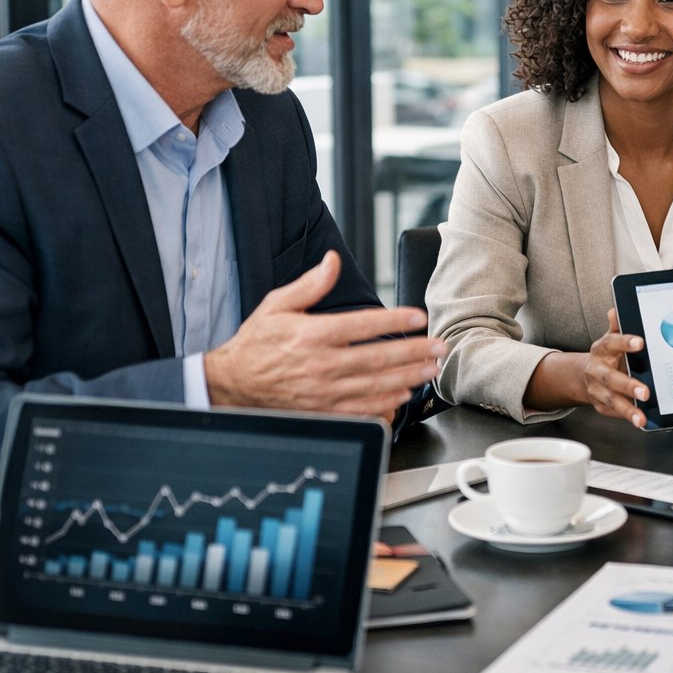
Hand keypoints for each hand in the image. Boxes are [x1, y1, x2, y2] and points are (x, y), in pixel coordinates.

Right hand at [204, 251, 446, 415]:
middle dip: (414, 352)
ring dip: (408, 377)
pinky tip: (404, 395)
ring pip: (375, 385)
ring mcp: (323, 391)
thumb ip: (310, 285)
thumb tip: (333, 261)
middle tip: (439, 346)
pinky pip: (361, 409)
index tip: (418, 317)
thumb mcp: (277, 305)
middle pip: (377, 358)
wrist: (233, 384)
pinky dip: (385, 403)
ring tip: (431, 369)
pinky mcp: (323, 411)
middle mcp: (320, 364)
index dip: (394, 321)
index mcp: (311, 335)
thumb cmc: (257, 343)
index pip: (362, 325)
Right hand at [582, 309, 648, 428]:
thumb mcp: (611, 339)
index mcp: (601, 349)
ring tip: (641, 417)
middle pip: (610, 378)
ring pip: (611, 400)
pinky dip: (626, 416)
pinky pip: (614, 412)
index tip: (640, 343)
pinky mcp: (600, 405)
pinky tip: (639, 420)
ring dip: (627, 409)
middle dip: (627, 385)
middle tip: (645, 391)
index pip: (612, 343)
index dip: (625, 342)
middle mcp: (596, 370)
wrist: (587, 375)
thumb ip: (617, 327)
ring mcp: (597, 389)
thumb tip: (616, 310)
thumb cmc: (608, 355)